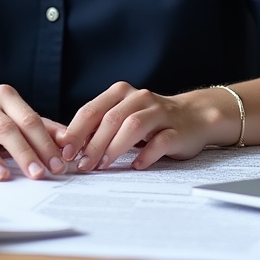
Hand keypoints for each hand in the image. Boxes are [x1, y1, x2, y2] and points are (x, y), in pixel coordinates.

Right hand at [0, 84, 66, 180]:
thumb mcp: (13, 117)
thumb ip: (41, 127)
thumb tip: (68, 141)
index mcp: (4, 97)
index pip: (28, 119)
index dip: (44, 142)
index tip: (58, 164)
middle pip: (6, 128)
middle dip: (24, 153)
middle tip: (39, 175)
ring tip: (5, 177)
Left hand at [55, 82, 237, 171]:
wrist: (194, 116)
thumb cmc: (151, 120)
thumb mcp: (123, 116)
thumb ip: (99, 126)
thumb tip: (68, 146)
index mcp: (122, 93)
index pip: (93, 109)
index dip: (76, 131)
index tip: (65, 150)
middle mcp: (140, 98)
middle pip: (111, 119)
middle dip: (93, 143)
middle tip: (82, 165)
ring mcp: (160, 113)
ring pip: (133, 126)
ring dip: (114, 148)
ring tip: (103, 166)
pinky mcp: (177, 130)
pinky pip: (160, 141)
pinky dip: (146, 154)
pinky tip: (137, 165)